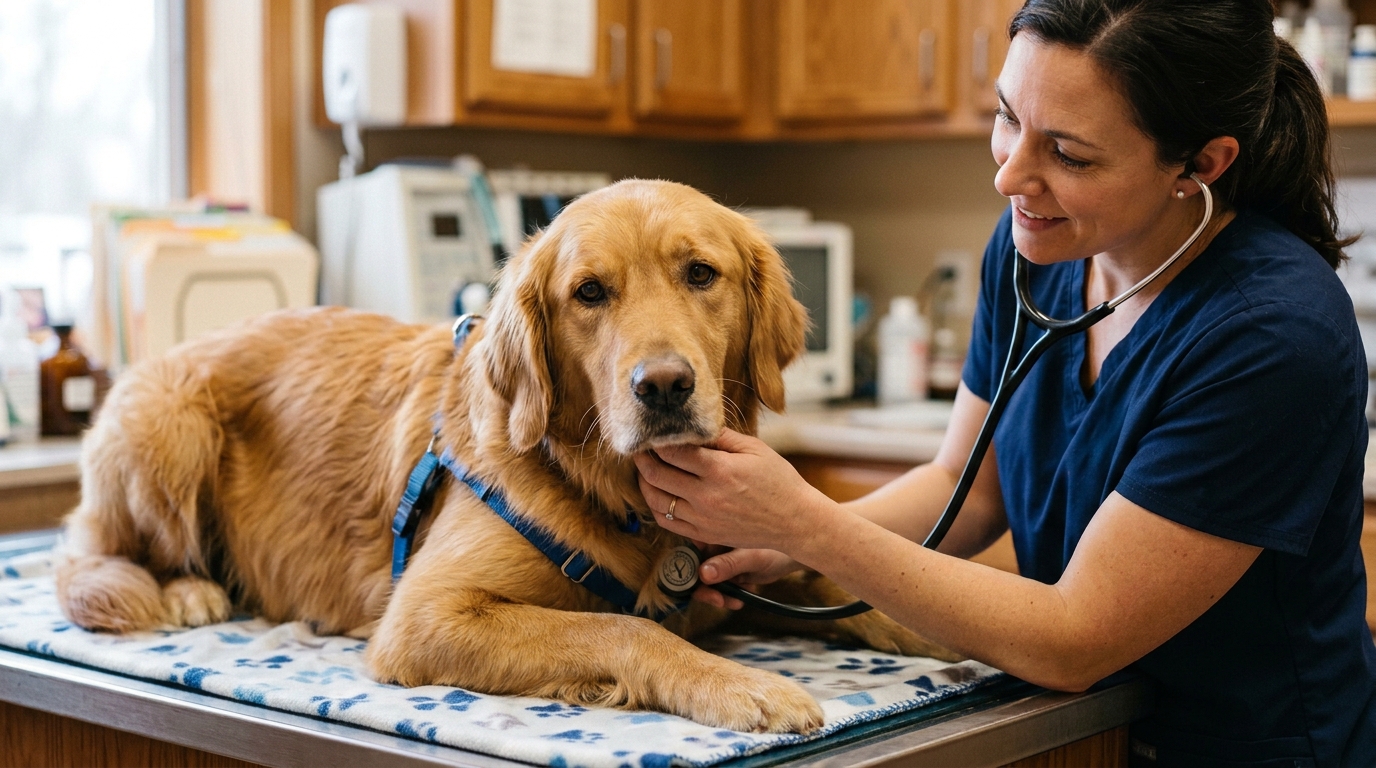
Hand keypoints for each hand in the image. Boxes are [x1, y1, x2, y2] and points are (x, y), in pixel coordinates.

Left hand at [633, 428, 835, 554]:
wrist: (795, 521)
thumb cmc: (778, 480)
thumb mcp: (754, 449)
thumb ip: (721, 436)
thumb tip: (693, 427)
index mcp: (719, 470)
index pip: (672, 451)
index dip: (656, 440)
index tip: (652, 433)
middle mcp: (706, 496)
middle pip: (656, 474)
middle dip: (642, 458)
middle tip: (640, 448)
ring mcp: (703, 518)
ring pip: (655, 500)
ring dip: (644, 482)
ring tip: (646, 470)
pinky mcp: (703, 534)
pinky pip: (667, 522)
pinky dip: (655, 506)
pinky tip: (658, 494)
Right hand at [691, 548, 804, 609]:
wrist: (793, 557)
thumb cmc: (777, 548)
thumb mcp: (751, 558)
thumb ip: (728, 565)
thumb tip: (702, 574)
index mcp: (714, 533)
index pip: (691, 550)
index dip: (689, 569)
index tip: (699, 585)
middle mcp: (713, 546)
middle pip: (695, 569)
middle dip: (705, 588)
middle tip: (718, 600)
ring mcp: (720, 560)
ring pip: (707, 583)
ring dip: (718, 595)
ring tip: (736, 600)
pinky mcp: (728, 573)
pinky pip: (719, 589)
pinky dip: (727, 597)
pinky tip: (741, 598)